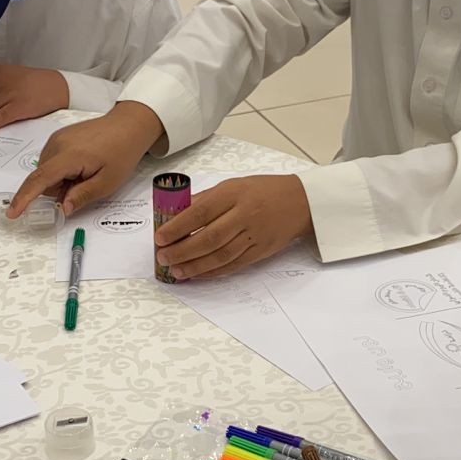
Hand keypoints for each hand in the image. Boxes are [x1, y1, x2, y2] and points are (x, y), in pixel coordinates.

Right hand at [9, 101, 163, 216]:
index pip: (40, 180)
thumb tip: (61, 209)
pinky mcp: (59, 136)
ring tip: (86, 173)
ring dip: (60, 180)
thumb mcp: (107, 182)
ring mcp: (56, 138)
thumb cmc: (121, 154)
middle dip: (58, 190)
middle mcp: (56, 144)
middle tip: (84, 185)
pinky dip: (61, 170)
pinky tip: (81, 166)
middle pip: (43, 178)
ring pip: (46, 171)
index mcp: (69, 156)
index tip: (12, 214)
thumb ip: (82, 196)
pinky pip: (51, 161)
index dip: (24, 198)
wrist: (128, 125)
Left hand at [154, 175, 312, 280]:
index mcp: (234, 194)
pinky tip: (197, 274)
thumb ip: (207, 199)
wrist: (300, 202)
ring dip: (195, 266)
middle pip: (209, 238)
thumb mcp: (233, 185)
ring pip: (220, 255)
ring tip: (176, 270)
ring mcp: (254, 235)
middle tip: (163, 257)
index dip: (178, 227)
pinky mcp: (261, 251)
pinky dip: (213, 272)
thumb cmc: (263, 190)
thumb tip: (177, 212)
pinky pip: (234, 265)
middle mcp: (244, 215)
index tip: (160, 237)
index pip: (200, 212)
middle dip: (182, 250)